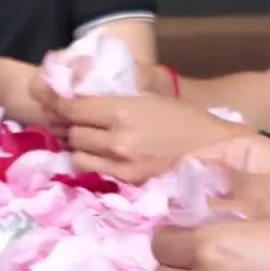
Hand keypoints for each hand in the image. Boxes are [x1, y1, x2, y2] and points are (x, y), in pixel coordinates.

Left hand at [56, 94, 247, 183]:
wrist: (212, 150)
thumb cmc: (183, 117)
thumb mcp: (148, 95)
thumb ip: (114, 94)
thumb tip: (80, 88)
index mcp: (122, 110)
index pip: (73, 108)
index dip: (60, 103)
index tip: (57, 101)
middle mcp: (117, 139)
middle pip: (73, 133)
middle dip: (73, 125)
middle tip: (81, 121)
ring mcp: (121, 164)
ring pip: (78, 155)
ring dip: (80, 147)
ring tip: (92, 140)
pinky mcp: (128, 182)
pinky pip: (95, 172)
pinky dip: (94, 163)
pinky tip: (104, 156)